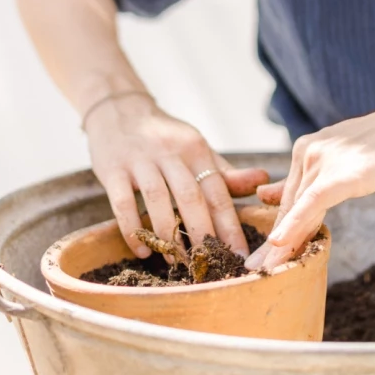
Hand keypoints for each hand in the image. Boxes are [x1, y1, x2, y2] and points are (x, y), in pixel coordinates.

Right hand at [84, 93, 266, 258]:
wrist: (118, 110)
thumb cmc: (165, 138)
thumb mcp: (196, 148)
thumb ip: (225, 171)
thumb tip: (262, 181)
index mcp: (196, 149)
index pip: (218, 191)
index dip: (230, 226)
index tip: (240, 256)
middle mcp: (170, 153)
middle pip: (190, 197)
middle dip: (203, 234)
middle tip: (211, 264)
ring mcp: (139, 160)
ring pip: (157, 201)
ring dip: (168, 235)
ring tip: (177, 261)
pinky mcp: (112, 169)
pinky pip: (123, 204)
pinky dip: (132, 230)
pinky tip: (142, 250)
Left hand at [246, 89, 374, 271]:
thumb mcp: (347, 160)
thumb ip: (315, 178)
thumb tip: (274, 194)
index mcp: (308, 148)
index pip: (288, 197)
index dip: (276, 228)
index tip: (261, 256)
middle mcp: (308, 151)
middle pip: (287, 206)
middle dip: (271, 242)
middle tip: (252, 271)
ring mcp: (325, 160)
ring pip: (296, 209)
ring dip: (280, 244)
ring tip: (263, 271)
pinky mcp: (344, 173)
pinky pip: (312, 204)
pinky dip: (295, 225)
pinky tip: (280, 245)